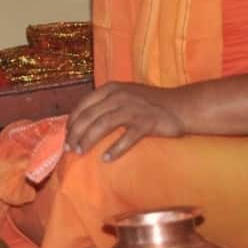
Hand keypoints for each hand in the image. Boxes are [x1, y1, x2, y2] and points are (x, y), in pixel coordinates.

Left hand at [64, 82, 186, 160]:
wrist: (181, 106)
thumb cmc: (149, 103)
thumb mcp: (124, 95)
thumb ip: (105, 103)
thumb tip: (82, 122)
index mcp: (111, 89)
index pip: (84, 104)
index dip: (72, 121)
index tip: (66, 136)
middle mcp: (120, 96)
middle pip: (90, 115)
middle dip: (76, 133)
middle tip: (69, 149)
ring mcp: (133, 109)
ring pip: (103, 124)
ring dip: (89, 140)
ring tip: (80, 153)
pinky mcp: (146, 123)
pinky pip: (127, 137)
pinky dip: (115, 149)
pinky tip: (106, 159)